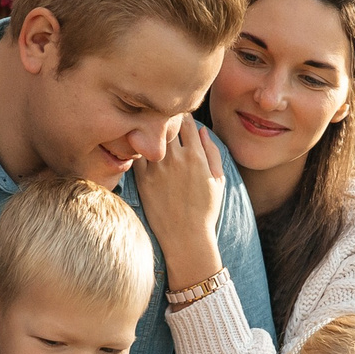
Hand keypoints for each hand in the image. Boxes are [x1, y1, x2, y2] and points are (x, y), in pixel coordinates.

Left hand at [131, 113, 225, 293]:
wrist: (186, 237)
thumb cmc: (206, 210)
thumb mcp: (218, 179)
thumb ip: (212, 151)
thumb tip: (201, 130)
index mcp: (196, 156)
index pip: (187, 121)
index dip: (182, 116)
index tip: (179, 118)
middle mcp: (176, 158)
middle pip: (167, 124)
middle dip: (165, 120)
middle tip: (161, 120)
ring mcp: (157, 168)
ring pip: (150, 136)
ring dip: (149, 131)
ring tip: (148, 132)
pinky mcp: (142, 180)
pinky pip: (136, 154)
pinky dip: (137, 147)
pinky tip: (139, 149)